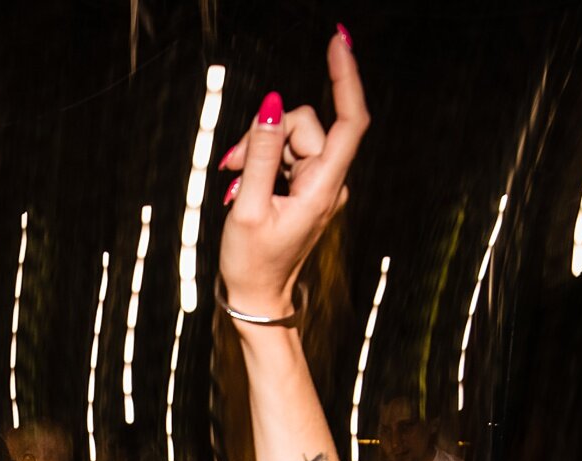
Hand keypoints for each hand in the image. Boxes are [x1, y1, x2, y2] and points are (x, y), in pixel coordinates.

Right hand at [217, 29, 369, 316]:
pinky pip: (285, 155)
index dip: (346, 77)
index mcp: (324, 187)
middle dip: (266, 132)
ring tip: (235, 182)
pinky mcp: (306, 187)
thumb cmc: (253, 262)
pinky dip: (261, 162)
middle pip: (307, 125)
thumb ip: (261, 154)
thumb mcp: (249, 206)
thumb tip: (273, 106)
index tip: (338, 41)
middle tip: (233, 164)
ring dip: (258, 150)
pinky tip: (242, 185)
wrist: (257, 298)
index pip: (349, 120)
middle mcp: (329, 181)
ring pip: (291, 138)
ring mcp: (319, 184)